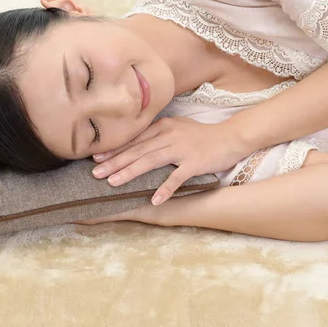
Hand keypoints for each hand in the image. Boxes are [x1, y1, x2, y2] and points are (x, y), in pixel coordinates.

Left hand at [91, 117, 250, 205]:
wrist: (231, 136)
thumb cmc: (202, 135)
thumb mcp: (177, 127)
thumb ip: (158, 133)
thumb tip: (136, 144)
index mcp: (163, 126)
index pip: (134, 139)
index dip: (114, 149)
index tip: (96, 158)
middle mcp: (169, 135)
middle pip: (137, 150)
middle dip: (114, 162)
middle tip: (95, 173)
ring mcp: (181, 149)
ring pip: (150, 161)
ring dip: (130, 172)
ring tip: (112, 183)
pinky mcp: (194, 163)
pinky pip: (176, 178)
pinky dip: (164, 189)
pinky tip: (153, 200)